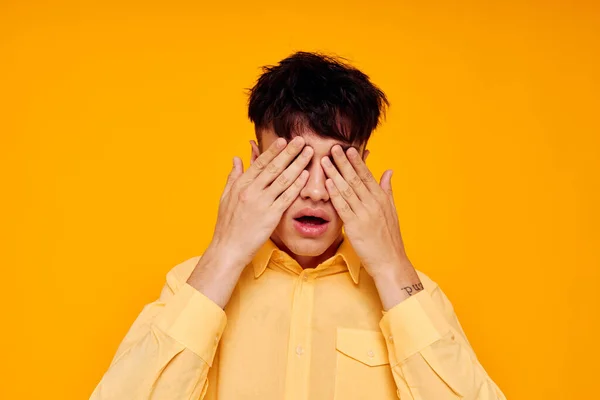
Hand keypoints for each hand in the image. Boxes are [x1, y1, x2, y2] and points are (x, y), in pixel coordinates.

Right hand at [208, 136, 311, 267]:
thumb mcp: (225, 197)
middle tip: (301, 140)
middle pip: (274, 168)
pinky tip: (306, 176)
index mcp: (241, 185)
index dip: (273, 151)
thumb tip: (236, 158)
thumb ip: (233, 176)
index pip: (260, 163)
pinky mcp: (271, 216)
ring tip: (308, 153)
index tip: (284, 140)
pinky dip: (297, 185)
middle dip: (289, 152)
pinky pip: (286, 197)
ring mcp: (262, 203)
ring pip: (283, 180)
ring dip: (298, 165)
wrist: (228, 249)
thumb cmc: (227, 224)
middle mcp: (251, 191)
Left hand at [321, 145, 421, 306]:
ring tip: (325, 161)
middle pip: (355, 178)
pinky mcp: (355, 226)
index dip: (356, 161)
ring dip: (335, 174)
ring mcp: (364, 214)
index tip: (348, 148)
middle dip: (343, 162)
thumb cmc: (389, 238)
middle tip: (333, 147)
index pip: (367, 175)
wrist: (390, 261)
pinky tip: (327, 183)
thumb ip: (387, 189)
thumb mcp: (391, 210)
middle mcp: (373, 203)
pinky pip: (343, 206)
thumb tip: (388, 170)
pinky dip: (335, 193)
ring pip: (347, 189)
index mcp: (381, 198)